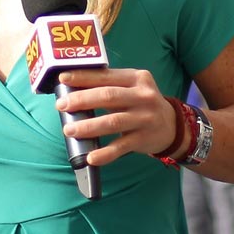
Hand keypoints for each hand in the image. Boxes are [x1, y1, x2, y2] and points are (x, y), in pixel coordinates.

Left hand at [54, 68, 182, 165]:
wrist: (172, 126)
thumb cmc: (141, 104)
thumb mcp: (132, 88)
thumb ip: (109, 86)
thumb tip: (72, 89)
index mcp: (136, 78)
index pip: (106, 76)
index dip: (83, 77)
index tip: (63, 79)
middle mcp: (143, 96)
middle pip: (108, 96)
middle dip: (82, 100)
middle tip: (61, 106)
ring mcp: (145, 118)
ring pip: (113, 122)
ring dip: (89, 126)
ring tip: (69, 130)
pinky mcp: (144, 138)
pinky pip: (121, 146)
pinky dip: (105, 153)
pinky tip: (91, 157)